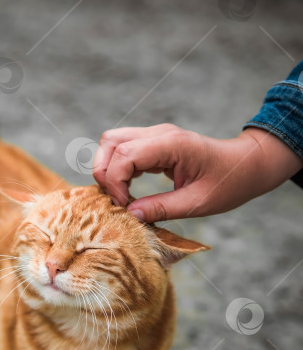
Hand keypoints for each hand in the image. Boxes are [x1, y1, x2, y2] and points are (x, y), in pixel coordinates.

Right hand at [93, 125, 302, 221]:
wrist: (246, 165)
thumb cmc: (228, 183)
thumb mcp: (197, 203)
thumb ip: (162, 208)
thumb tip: (129, 215)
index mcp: (172, 144)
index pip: (125, 154)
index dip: (115, 182)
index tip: (125, 206)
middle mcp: (159, 134)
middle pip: (111, 141)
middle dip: (104, 172)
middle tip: (118, 201)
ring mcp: (156, 135)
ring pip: (113, 142)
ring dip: (108, 169)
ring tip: (121, 196)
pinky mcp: (155, 143)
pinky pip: (124, 149)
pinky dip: (118, 169)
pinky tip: (129, 189)